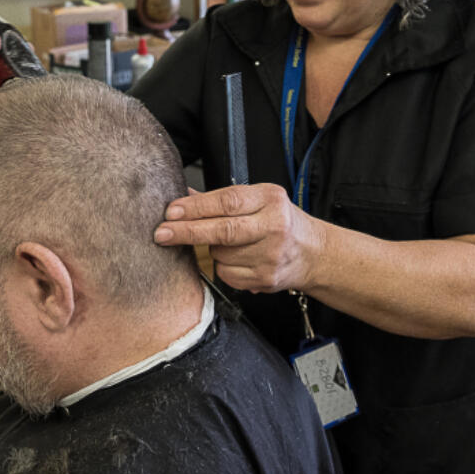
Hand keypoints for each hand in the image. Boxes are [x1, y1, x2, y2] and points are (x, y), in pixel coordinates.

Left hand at [153, 184, 324, 292]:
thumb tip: (181, 195)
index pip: (227, 201)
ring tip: (230, 244)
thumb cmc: (279, 221)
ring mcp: (271, 255)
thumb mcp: (257, 200)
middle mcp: (273, 226)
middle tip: (161, 233)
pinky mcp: (266, 278)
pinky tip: (238, 260)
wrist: (313, 253)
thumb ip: (221, 199)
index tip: (171, 212)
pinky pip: (227, 274)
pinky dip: (223, 267)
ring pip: (221, 254)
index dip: (196, 207)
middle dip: (187, 231)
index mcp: (270, 199)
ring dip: (213, 250)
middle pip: (222, 230)